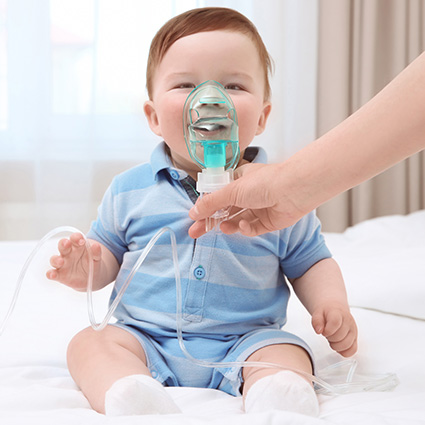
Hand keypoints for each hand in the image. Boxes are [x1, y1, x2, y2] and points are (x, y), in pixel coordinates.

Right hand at [46, 233, 101, 290]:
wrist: (92, 277)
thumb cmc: (91, 263)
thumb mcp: (96, 258)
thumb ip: (96, 252)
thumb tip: (96, 246)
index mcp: (77, 246)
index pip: (75, 238)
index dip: (76, 238)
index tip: (82, 241)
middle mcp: (68, 253)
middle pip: (62, 245)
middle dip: (63, 243)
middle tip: (66, 243)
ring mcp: (62, 264)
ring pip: (55, 259)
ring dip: (56, 259)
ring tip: (61, 261)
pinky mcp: (60, 275)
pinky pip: (52, 273)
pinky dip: (50, 274)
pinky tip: (52, 275)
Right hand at [189, 162, 306, 237]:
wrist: (293, 191)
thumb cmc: (265, 182)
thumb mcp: (232, 190)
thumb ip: (212, 203)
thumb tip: (193, 212)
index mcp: (239, 180)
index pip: (217, 196)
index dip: (205, 207)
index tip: (194, 217)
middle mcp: (248, 194)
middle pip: (224, 210)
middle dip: (210, 221)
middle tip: (195, 232)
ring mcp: (258, 208)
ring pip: (236, 220)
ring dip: (228, 225)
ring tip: (222, 228)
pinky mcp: (268, 221)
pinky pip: (251, 228)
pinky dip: (245, 228)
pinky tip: (243, 226)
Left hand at [311, 302, 357, 356]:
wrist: (334, 309)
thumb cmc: (327, 312)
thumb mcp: (317, 313)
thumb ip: (316, 321)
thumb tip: (318, 331)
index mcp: (339, 313)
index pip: (335, 323)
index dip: (327, 330)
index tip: (323, 331)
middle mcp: (348, 321)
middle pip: (340, 336)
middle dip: (330, 338)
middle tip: (327, 334)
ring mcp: (353, 330)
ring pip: (346, 345)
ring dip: (336, 345)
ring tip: (332, 338)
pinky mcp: (355, 338)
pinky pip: (353, 350)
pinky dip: (344, 351)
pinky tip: (338, 345)